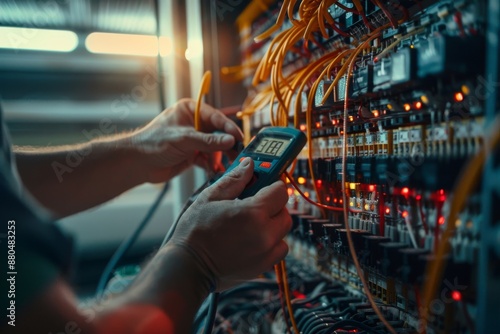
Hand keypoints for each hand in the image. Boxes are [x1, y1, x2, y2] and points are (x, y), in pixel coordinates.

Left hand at [131, 98, 242, 182]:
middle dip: (227, 144)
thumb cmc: (153, 143)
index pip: (215, 117)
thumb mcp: (184, 139)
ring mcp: (193, 139)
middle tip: (238, 153)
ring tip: (227, 165)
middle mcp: (193, 123)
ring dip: (220, 156)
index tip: (239, 137)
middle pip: (217, 132)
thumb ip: (208, 141)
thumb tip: (230, 141)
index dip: (228, 128)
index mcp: (189, 110)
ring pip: (214, 147)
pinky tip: (215, 171)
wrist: (137, 164)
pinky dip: (212, 165)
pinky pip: (207, 159)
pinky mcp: (192, 154)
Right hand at [168, 157, 291, 290]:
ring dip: (273, 224)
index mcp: (252, 213)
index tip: (263, 186)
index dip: (271, 186)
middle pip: (284, 212)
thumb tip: (249, 165)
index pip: (280, 191)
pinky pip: (279, 249)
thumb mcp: (210, 198)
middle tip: (254, 205)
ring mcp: (266, 253)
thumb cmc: (195, 232)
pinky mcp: (263, 266)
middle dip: (272, 205)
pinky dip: (272, 243)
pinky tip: (253, 239)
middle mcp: (265, 234)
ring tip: (251, 224)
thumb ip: (234, 180)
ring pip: (283, 231)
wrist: (188, 266)